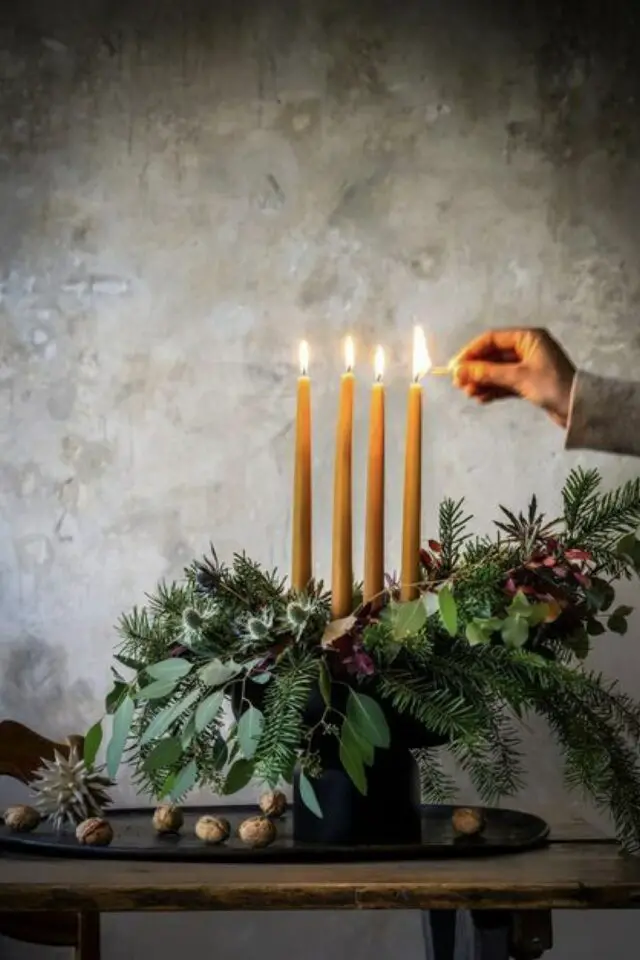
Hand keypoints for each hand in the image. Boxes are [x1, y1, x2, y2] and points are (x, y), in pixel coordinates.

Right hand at [451, 328, 575, 426]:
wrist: (579, 409)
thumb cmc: (552, 386)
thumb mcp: (517, 378)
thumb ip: (487, 373)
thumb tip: (459, 371)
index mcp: (528, 337)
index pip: (491, 339)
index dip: (470, 352)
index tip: (455, 367)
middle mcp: (527, 348)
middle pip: (492, 355)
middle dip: (475, 370)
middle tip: (459, 384)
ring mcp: (528, 365)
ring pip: (497, 370)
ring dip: (482, 381)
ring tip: (469, 394)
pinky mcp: (529, 382)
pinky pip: (505, 382)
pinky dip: (493, 389)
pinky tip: (481, 399)